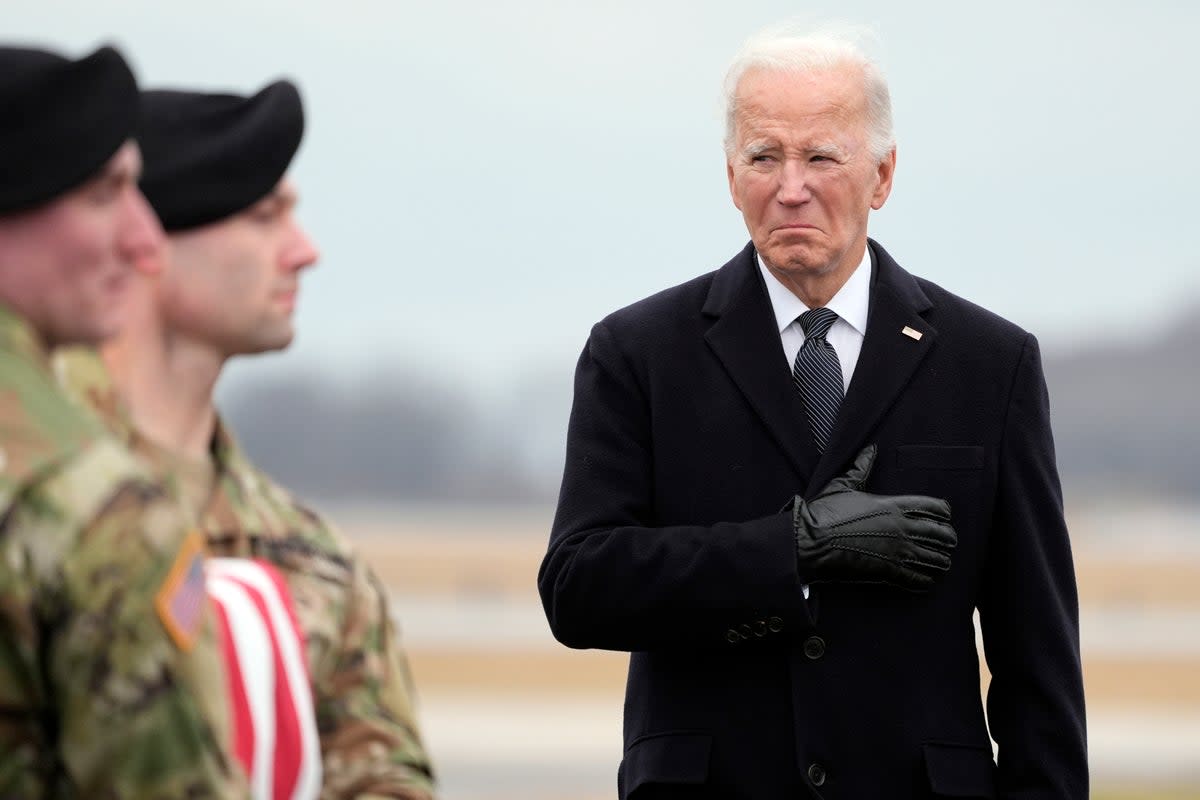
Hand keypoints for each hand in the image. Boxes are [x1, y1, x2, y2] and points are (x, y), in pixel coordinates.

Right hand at [792, 444, 956, 590]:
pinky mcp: (887, 571)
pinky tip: (929, 581)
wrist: (810, 541)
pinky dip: (926, 580)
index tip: (946, 516)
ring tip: (944, 563)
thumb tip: (870, 449)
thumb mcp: (843, 484)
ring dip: (940, 560)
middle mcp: (900, 527)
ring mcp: (896, 551)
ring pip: (932, 557)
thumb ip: (861, 467)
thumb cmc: (824, 512)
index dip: (943, 512)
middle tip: (950, 541)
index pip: (932, 506)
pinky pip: (916, 578)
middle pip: (938, 533)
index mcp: (892, 505)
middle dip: (947, 538)